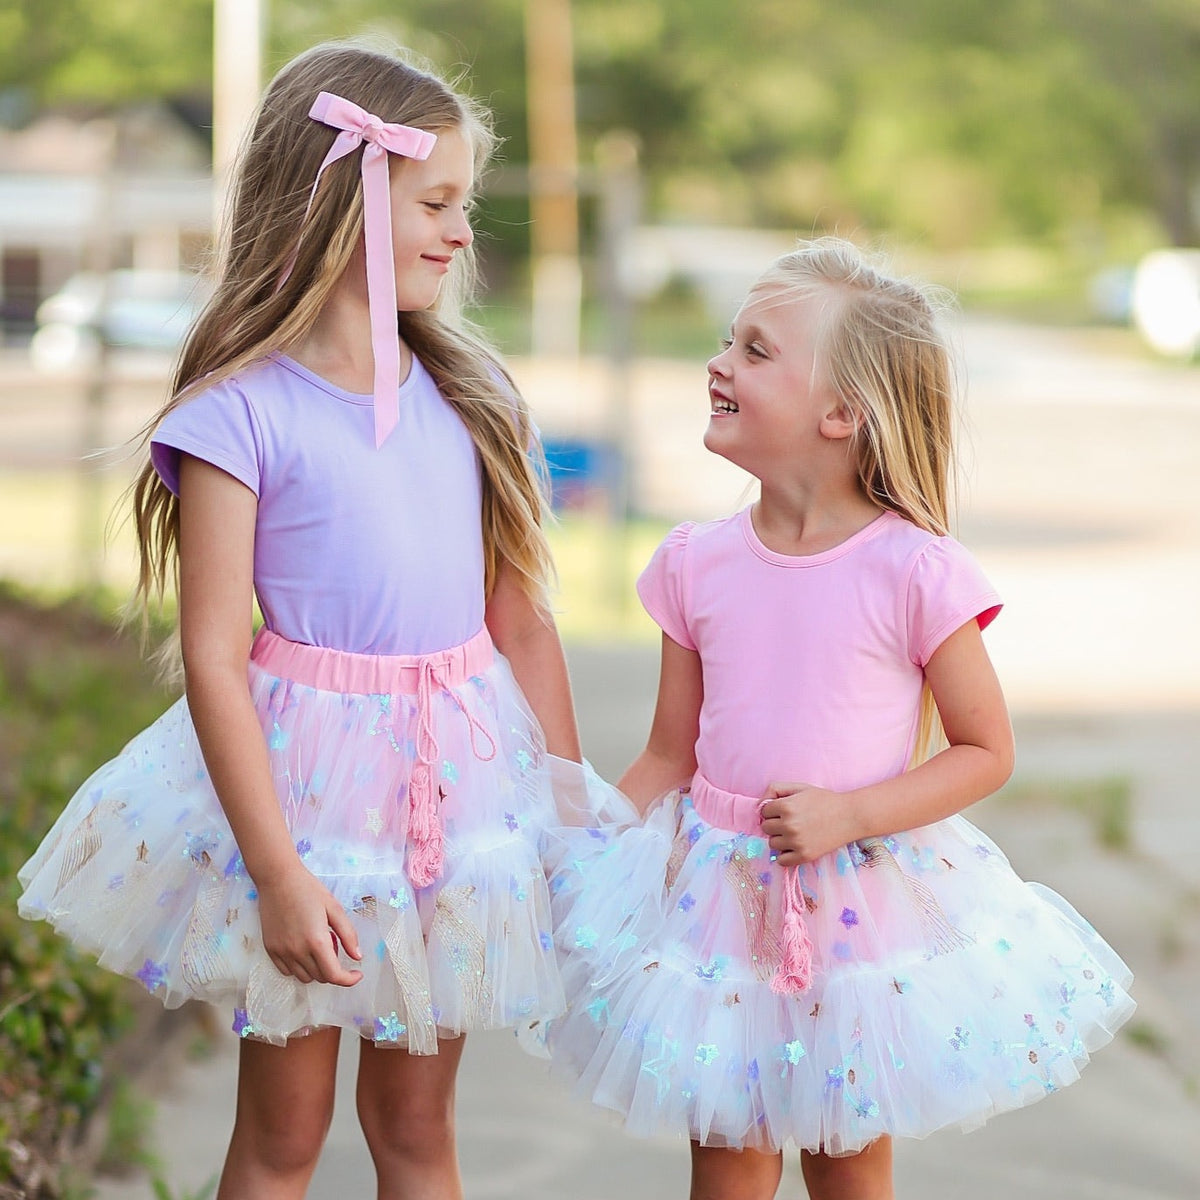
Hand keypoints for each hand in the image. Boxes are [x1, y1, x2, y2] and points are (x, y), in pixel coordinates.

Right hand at [255, 863, 363, 987]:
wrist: (278, 879)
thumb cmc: (309, 890)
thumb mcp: (335, 909)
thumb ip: (348, 935)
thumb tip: (357, 956)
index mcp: (316, 941)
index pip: (334, 975)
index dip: (348, 979)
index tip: (356, 974)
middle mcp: (297, 951)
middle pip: (320, 977)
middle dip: (333, 967)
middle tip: (334, 942)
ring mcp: (281, 952)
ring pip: (304, 977)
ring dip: (317, 968)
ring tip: (317, 942)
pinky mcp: (270, 949)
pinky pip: (287, 971)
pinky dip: (299, 966)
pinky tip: (303, 947)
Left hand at [759, 782, 852, 866]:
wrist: (850, 816)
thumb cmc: (824, 800)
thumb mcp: (800, 787)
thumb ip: (776, 789)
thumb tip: (760, 805)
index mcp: (786, 806)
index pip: (764, 812)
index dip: (773, 810)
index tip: (785, 810)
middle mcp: (789, 825)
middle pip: (766, 828)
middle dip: (775, 824)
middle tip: (790, 822)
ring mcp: (796, 842)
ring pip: (772, 843)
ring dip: (780, 839)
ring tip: (795, 833)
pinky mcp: (804, 856)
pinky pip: (781, 861)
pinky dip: (785, 855)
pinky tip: (795, 846)